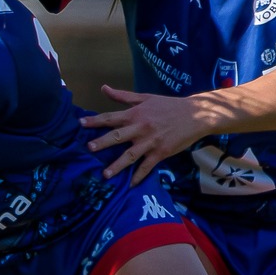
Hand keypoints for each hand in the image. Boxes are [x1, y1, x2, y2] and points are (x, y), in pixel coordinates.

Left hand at [82, 84, 208, 183]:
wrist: (195, 115)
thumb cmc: (168, 105)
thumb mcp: (146, 97)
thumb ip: (123, 96)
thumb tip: (103, 88)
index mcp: (136, 114)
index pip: (111, 117)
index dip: (95, 121)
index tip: (80, 124)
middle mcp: (141, 128)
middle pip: (117, 136)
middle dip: (102, 143)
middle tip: (88, 148)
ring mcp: (151, 142)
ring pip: (130, 155)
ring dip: (117, 165)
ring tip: (105, 174)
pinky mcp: (161, 153)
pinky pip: (147, 167)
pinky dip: (139, 176)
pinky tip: (130, 185)